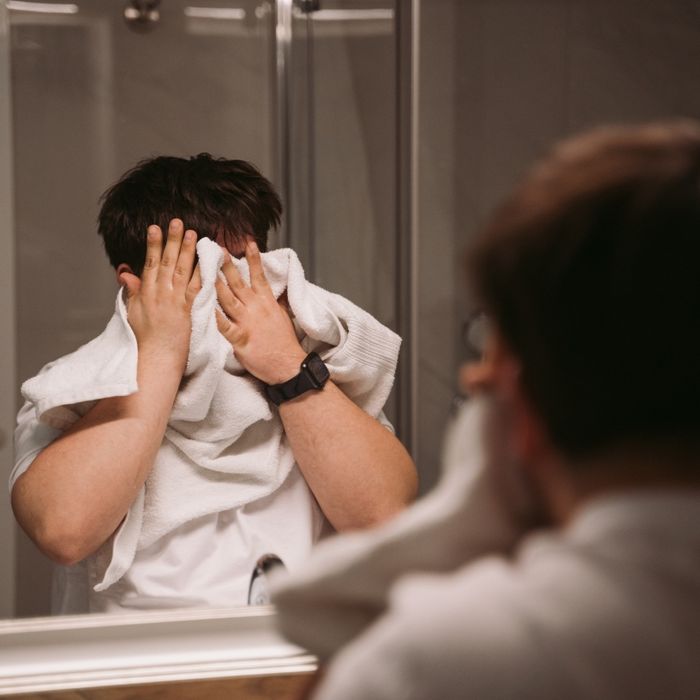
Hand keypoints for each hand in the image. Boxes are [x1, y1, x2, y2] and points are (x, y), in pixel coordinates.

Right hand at [118, 219, 200, 369]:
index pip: (149, 263)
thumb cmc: (145, 339)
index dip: (153, 244)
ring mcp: (174, 302)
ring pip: (180, 271)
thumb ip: (132, 291)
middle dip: (171, 241)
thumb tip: (126, 273)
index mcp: (146, 293)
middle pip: (166, 262)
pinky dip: (200, 274)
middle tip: (177, 222)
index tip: (155, 228)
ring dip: (187, 251)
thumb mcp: (132, 312)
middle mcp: (159, 294)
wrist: (156, 358)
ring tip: (192, 234)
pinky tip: (206, 261)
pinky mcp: (187, 311)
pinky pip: (195, 288)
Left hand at [216, 240, 305, 384]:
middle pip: (239, 283)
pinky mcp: (240, 339)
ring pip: (228, 299)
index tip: (248, 243)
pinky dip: (214, 316)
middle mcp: (257, 309)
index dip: (253, 259)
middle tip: (217, 249)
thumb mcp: (283, 316)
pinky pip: (224, 326)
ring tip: (205, 270)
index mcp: (267, 303)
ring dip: (216, 283)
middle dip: (227, 265)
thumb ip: (274, 301)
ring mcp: (248, 323)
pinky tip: (204, 306)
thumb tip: (273, 289)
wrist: (289, 366)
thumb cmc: (285, 343)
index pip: (259, 276)